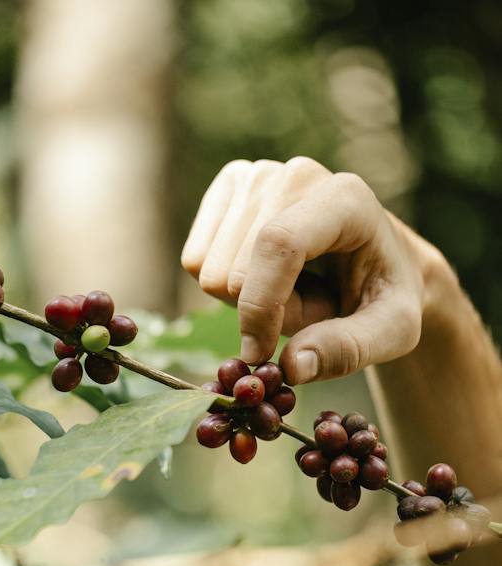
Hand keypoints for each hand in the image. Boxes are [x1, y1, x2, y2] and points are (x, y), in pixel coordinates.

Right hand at [181, 157, 431, 380]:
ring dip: (245, 300)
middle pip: (233, 269)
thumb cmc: (385, 298)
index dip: (260, 307)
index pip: (278, 244)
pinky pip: (194, 260)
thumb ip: (348, 351)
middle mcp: (296, 175)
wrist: (378, 266)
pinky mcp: (228, 188)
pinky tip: (265, 275)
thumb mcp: (392, 333)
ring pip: (207, 268)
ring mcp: (257, 176)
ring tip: (293, 290)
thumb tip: (293, 367)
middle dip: (263, 311)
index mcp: (345, 199)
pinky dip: (223, 285)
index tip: (260, 355)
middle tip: (309, 308)